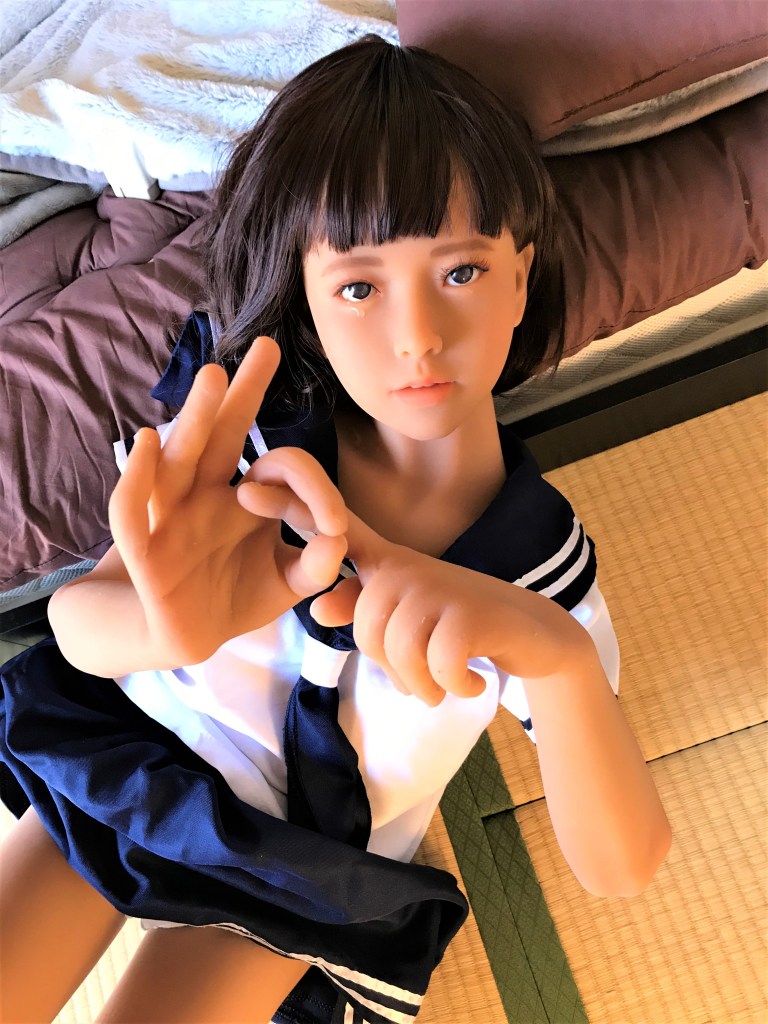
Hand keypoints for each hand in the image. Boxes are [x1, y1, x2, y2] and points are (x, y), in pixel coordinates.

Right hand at [108, 337, 347, 665]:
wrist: (185, 637)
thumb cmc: (236, 598)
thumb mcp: (286, 584)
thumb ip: (314, 566)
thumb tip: (337, 541)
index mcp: (243, 496)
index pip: (279, 468)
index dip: (308, 487)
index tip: (334, 524)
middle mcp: (206, 493)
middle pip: (224, 434)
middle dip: (243, 393)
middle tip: (267, 347)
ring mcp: (171, 514)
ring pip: (181, 457)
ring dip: (195, 417)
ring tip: (212, 377)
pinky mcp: (143, 548)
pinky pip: (132, 506)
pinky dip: (136, 474)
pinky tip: (147, 439)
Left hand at [310, 513, 587, 705]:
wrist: (537, 636)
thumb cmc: (462, 627)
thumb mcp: (408, 623)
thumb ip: (366, 615)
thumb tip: (319, 608)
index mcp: (389, 566)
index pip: (339, 533)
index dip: (290, 508)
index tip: (248, 491)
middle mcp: (410, 567)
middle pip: (367, 625)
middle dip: (394, 670)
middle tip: (425, 680)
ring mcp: (441, 586)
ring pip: (400, 650)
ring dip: (424, 686)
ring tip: (445, 686)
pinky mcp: (470, 613)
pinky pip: (437, 664)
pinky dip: (454, 687)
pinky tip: (471, 683)